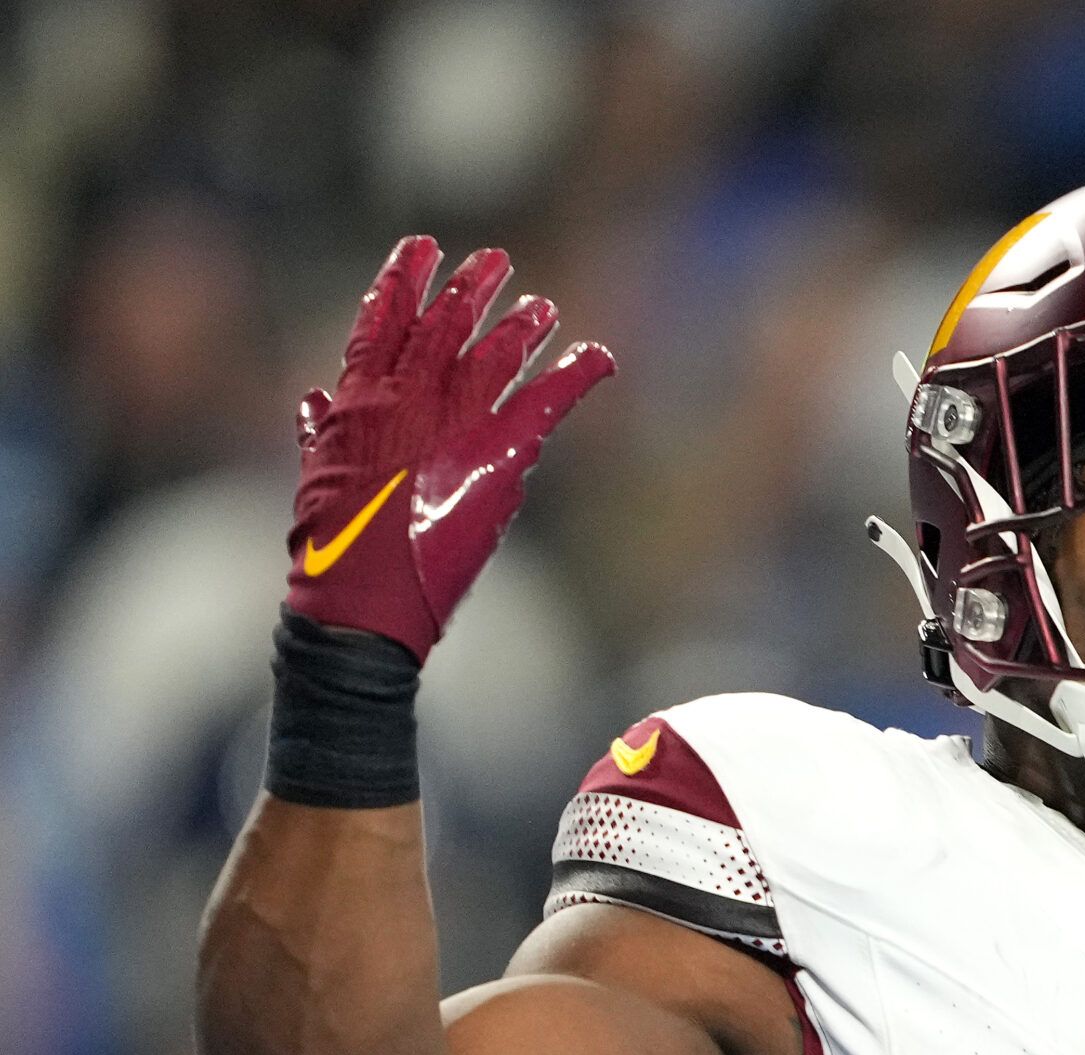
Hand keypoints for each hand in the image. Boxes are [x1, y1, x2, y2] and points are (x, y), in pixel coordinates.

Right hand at [284, 234, 613, 661]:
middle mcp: (408, 395)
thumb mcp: (314, 479)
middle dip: (471, 290)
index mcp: (360, 398)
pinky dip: (575, 376)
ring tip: (540, 307)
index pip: (383, 320)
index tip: (421, 248)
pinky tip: (598, 356)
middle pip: (446, 325)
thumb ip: (321, 433)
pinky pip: (545, 403)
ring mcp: (454, 422)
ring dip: (521, 327)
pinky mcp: (496, 457)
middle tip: (496, 262)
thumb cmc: (330, 552)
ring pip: (495, 354)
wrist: (363, 604)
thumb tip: (314, 402)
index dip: (404, 280)